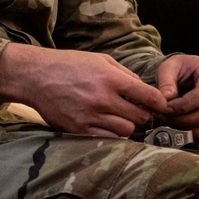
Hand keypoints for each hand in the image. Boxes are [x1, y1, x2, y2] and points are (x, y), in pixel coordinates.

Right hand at [0, 43, 167, 137]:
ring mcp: (91, 117)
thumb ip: (126, 74)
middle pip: (140, 117)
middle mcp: (103, 99)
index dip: (159, 102)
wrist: (37, 77)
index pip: (148, 96)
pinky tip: (108, 123)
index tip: (161, 104)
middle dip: (143, 113)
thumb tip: (144, 89)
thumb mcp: (102, 60)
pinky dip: (113, 133)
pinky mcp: (79, 130)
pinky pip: (108, 139)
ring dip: (128, 124)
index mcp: (111, 79)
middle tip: (137, 108)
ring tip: (121, 116)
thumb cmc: (71, 64)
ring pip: (126, 130)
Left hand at [155, 54, 198, 145]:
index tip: (165, 108)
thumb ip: (166, 82)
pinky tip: (181, 130)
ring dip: (189, 132)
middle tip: (164, 118)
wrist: (185, 74)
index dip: (182, 106)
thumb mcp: (168, 67)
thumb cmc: (178, 70)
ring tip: (172, 125)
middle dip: (182, 121)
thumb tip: (166, 99)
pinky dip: (196, 138)